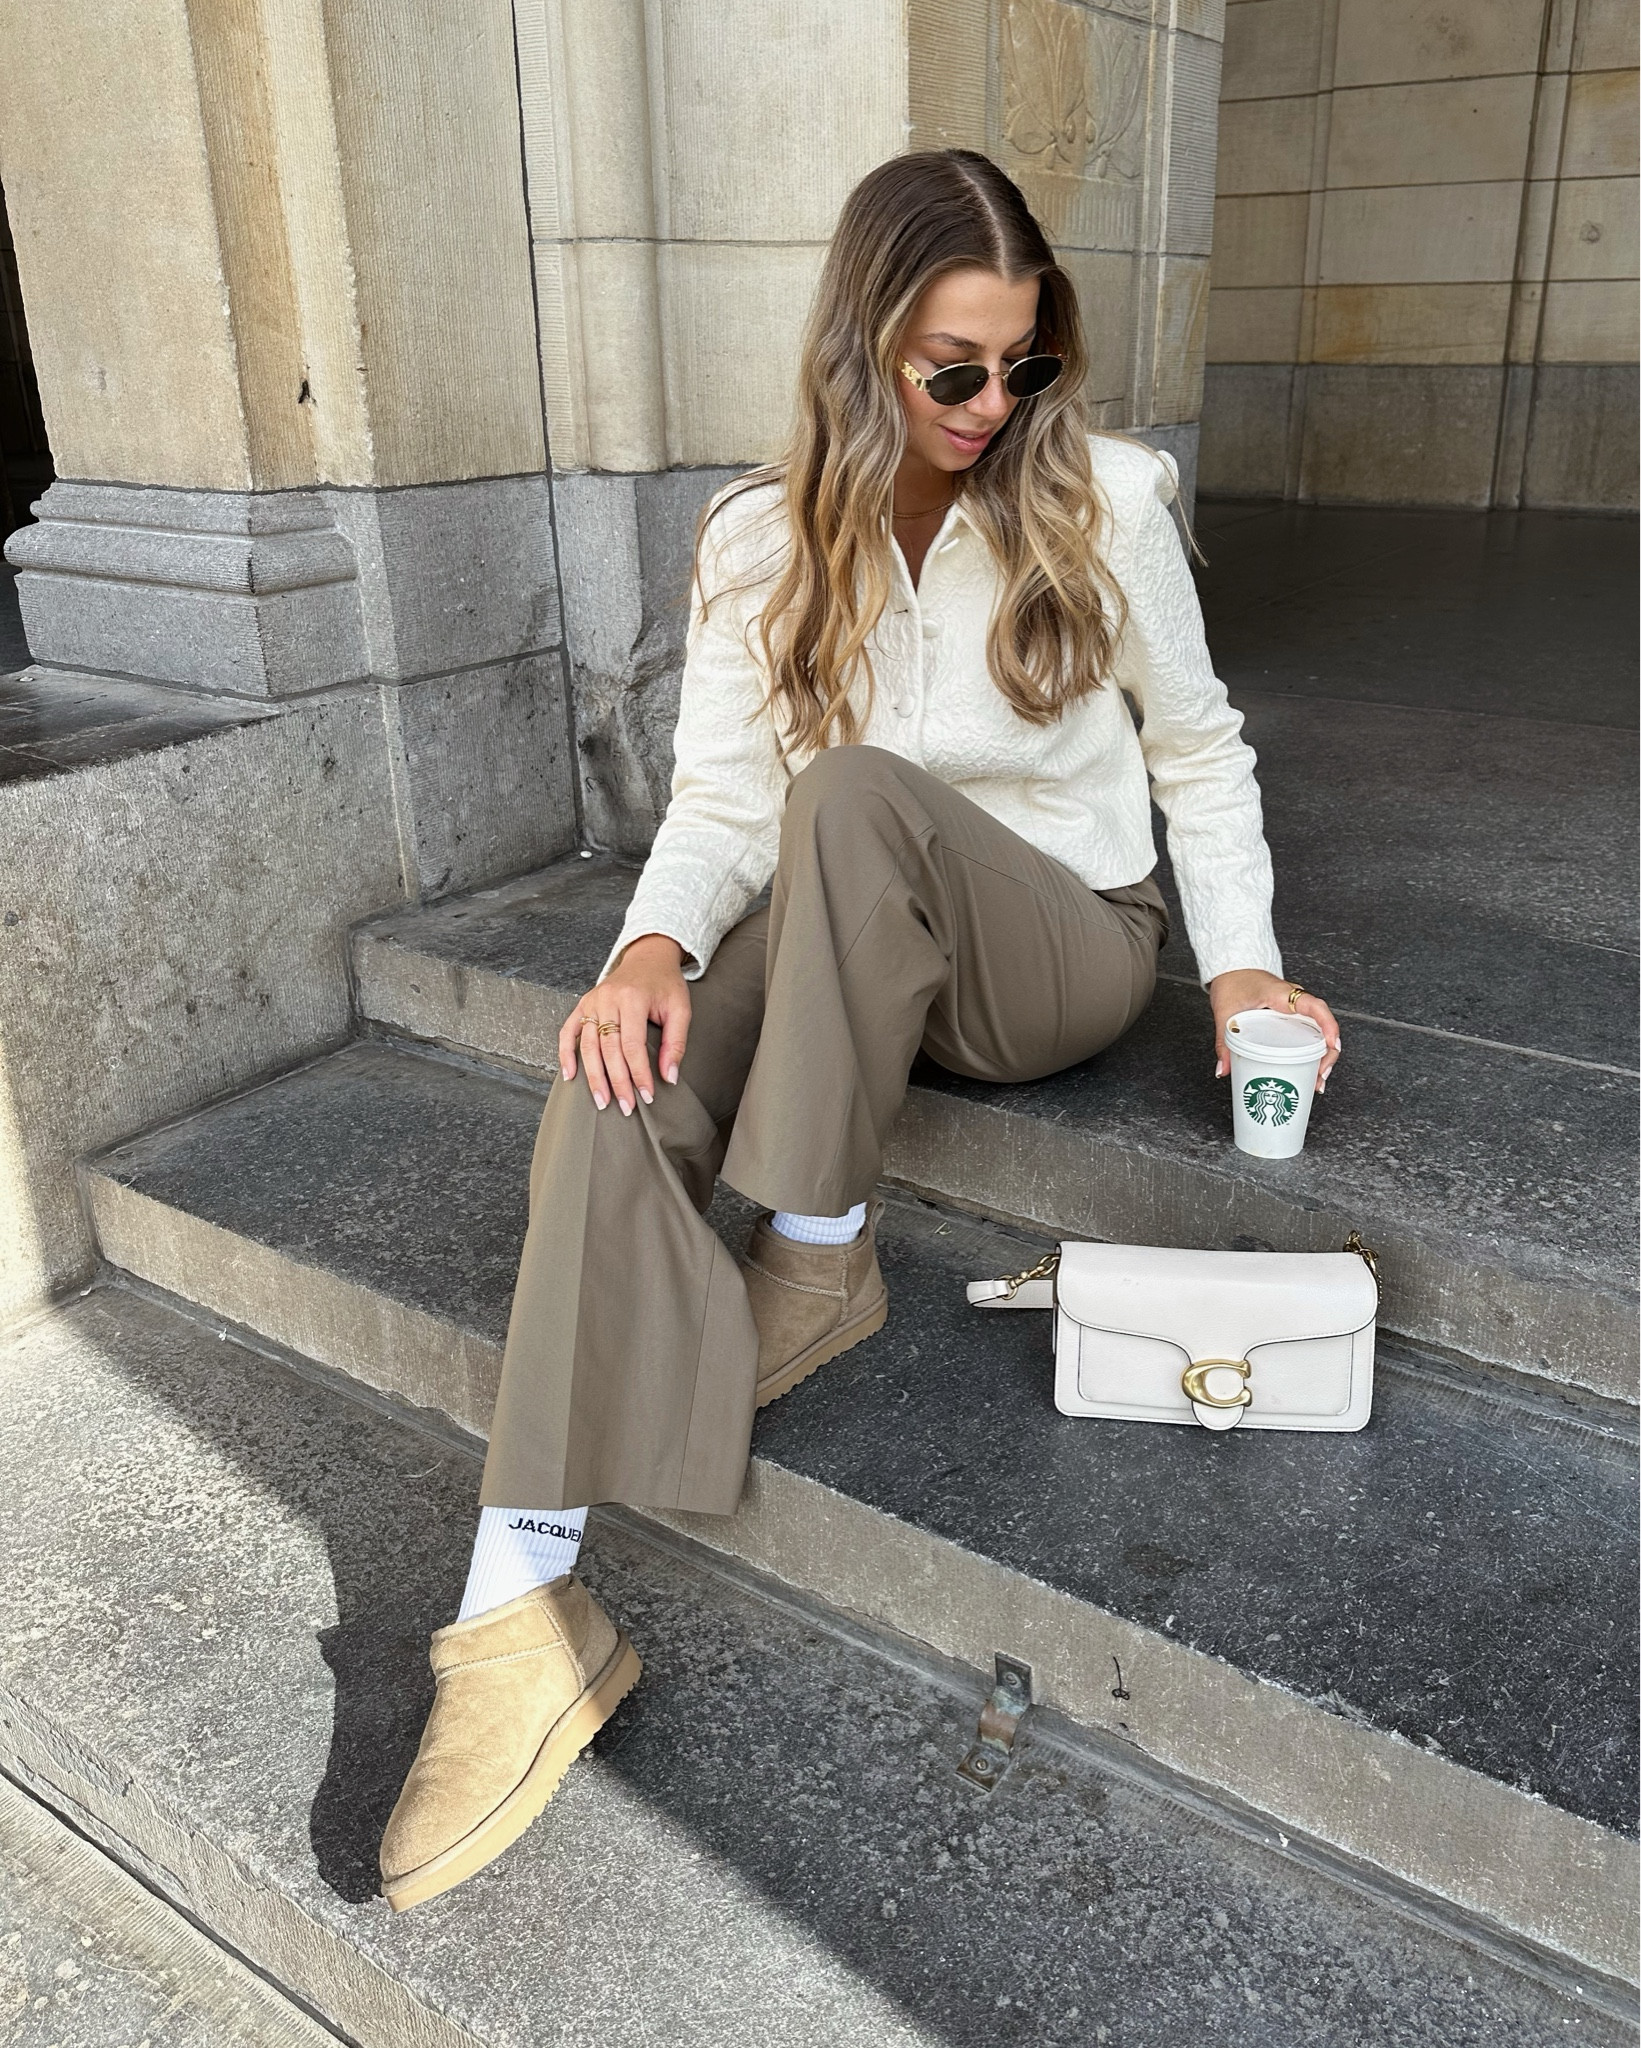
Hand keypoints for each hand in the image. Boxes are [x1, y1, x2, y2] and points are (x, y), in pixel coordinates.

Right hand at [558, 934, 690, 1114]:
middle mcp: (608, 999)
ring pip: (587, 1045)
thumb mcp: (680, 1009)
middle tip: (626, 1107)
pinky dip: (566, 1054)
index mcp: (633, 999)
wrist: (648, 958)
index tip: (647, 1096)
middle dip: (617, 1082)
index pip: (633, 1046)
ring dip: (593, 1076)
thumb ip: (676, 1043)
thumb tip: (669, 1077)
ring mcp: (592, 1001)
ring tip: (602, 1101)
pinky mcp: (583, 1004)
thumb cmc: (665, 984)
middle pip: (608, 1049)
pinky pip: (568, 1032)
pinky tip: (570, 1076)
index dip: (639, 1074)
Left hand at [1207, 969, 1340, 1093]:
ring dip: (1322, 1057)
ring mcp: (1296, 1009)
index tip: (1331, 1046)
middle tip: (1319, 1077)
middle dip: (1328, 1053)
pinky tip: (1309, 1072)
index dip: (1328, 1026)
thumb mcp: (1225, 1013)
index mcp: (1283, 994)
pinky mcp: (1292, 1017)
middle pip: (1323, 1026)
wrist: (1232, 969)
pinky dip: (1312, 1053)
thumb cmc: (1233, 982)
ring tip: (1317, 1082)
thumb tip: (1224, 1069)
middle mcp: (1296, 1001)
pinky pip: (1309, 1034)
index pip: (1315, 1007)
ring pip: (1319, 1033)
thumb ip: (1224, 1042)